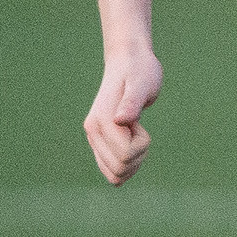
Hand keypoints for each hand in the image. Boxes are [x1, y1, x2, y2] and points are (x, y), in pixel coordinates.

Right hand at [86, 45, 162, 184]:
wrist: (128, 61)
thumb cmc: (139, 71)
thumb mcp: (142, 84)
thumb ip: (132, 102)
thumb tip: (121, 120)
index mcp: (101, 122)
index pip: (125, 155)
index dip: (142, 144)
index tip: (140, 123)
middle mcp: (93, 132)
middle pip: (119, 169)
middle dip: (138, 156)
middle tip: (140, 130)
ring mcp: (94, 137)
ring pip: (115, 174)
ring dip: (134, 162)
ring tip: (136, 134)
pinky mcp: (100, 140)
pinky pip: (111, 169)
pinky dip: (128, 165)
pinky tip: (133, 143)